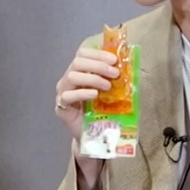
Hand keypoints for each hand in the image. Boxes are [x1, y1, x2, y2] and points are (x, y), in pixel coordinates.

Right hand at [55, 46, 119, 189]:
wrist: (93, 136)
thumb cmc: (101, 110)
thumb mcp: (109, 92)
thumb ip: (113, 78)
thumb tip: (128, 65)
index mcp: (79, 71)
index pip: (83, 53)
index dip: (98, 54)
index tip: (114, 60)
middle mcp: (68, 79)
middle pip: (77, 62)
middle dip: (98, 65)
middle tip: (114, 74)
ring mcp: (63, 92)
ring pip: (72, 76)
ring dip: (93, 78)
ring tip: (107, 86)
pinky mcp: (61, 107)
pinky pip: (68, 96)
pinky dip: (82, 93)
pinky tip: (94, 95)